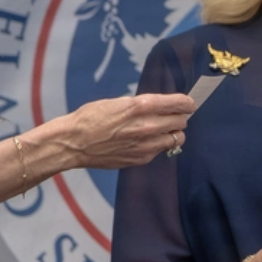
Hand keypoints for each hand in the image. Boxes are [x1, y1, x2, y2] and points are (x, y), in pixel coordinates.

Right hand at [62, 92, 195, 168]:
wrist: (74, 142)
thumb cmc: (91, 117)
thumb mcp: (119, 102)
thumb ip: (143, 105)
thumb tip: (161, 107)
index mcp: (143, 106)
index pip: (180, 104)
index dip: (187, 103)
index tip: (188, 104)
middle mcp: (148, 126)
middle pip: (181, 122)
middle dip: (179, 118)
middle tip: (172, 116)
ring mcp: (146, 145)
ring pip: (176, 139)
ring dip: (172, 133)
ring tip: (162, 130)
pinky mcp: (141, 159)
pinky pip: (161, 151)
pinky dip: (158, 145)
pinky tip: (146, 141)